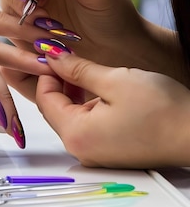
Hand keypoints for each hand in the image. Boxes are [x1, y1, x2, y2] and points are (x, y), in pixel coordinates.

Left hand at [34, 50, 189, 168]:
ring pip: (72, 115)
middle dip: (60, 81)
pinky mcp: (110, 152)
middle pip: (55, 109)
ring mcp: (97, 154)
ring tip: (89, 69)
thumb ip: (78, 69)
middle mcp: (82, 150)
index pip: (43, 98)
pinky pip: (89, 125)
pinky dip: (89, 105)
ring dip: (75, 92)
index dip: (47, 71)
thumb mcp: (115, 80)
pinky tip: (103, 88)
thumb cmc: (163, 111)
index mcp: (76, 134)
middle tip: (71, 56)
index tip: (55, 52)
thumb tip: (54, 58)